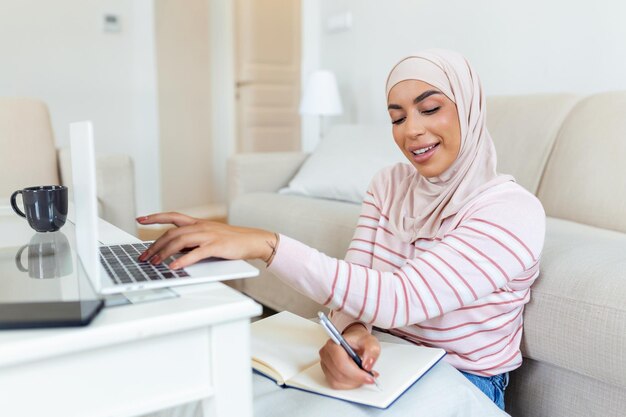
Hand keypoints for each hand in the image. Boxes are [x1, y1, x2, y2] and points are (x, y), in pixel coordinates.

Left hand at [136, 212, 276, 268]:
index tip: (140, 218)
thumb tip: (174, 249)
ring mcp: (208, 235)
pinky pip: (195, 253)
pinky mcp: (216, 246)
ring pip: (179, 241)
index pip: (172, 216)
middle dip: (155, 245)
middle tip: (144, 257)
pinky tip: (174, 267)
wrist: (253, 240)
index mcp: (198, 223)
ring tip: (154, 263)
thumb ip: (193, 240)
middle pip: (171, 233)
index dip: (155, 217)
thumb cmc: (231, 241)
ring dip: (164, 253)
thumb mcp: (209, 236)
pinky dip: (182, 260)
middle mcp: (201, 226)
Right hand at [318, 323, 380, 389]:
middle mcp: (326, 354)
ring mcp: (325, 364)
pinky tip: (356, 378)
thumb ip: (372, 351)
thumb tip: (367, 365)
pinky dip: (348, 384)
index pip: (342, 364)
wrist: (354, 341)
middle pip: (340, 374)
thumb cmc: (359, 340)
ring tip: (363, 375)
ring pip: (337, 381)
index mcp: (334, 344)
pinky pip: (336, 384)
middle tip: (370, 377)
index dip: (356, 374)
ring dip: (353, 382)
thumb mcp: (370, 342)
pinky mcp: (327, 372)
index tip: (369, 377)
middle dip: (357, 379)